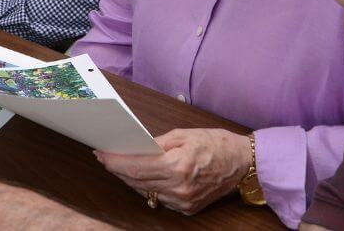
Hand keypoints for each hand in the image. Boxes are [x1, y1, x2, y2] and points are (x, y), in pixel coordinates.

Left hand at [94, 128, 250, 214]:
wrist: (242, 163)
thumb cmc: (215, 144)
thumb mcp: (183, 135)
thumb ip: (156, 143)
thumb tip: (134, 148)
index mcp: (177, 166)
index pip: (136, 167)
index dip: (115, 162)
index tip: (101, 154)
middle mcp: (179, 188)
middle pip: (137, 182)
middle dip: (118, 169)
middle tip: (105, 158)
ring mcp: (183, 201)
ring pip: (146, 192)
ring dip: (131, 180)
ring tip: (120, 166)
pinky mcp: (188, 208)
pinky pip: (159, 199)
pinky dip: (149, 188)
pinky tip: (142, 177)